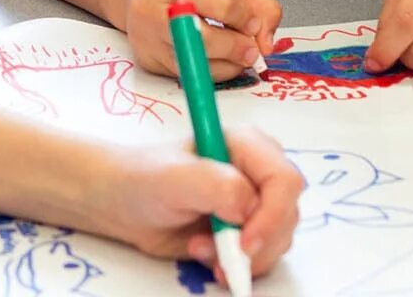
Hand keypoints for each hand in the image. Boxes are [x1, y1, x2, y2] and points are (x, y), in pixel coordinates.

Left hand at [98, 128, 301, 282]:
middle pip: (287, 215)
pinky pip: (262, 258)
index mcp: (247, 145)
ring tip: (200, 249)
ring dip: (242, 257)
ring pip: (278, 241)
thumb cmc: (146, 179)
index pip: (284, 181)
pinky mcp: (245, 231)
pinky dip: (237, 267)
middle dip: (256, 243)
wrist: (125, 204)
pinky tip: (207, 259)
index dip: (273, 215)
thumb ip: (217, 185)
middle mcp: (257, 173)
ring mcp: (254, 204)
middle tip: (217, 252)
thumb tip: (249, 209)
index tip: (244, 242)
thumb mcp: (175, 177)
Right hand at [125, 0, 281, 81]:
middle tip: (252, 47)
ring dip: (229, 64)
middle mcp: (150, 9)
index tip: (253, 20)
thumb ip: (257, 0)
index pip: (220, 2)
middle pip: (206, 40)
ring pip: (198, 65)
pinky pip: (190, 76)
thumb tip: (267, 43)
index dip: (246, 16)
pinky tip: (216, 56)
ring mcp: (147, 39)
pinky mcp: (149, 62)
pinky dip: (212, 71)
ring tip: (236, 51)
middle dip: (239, 47)